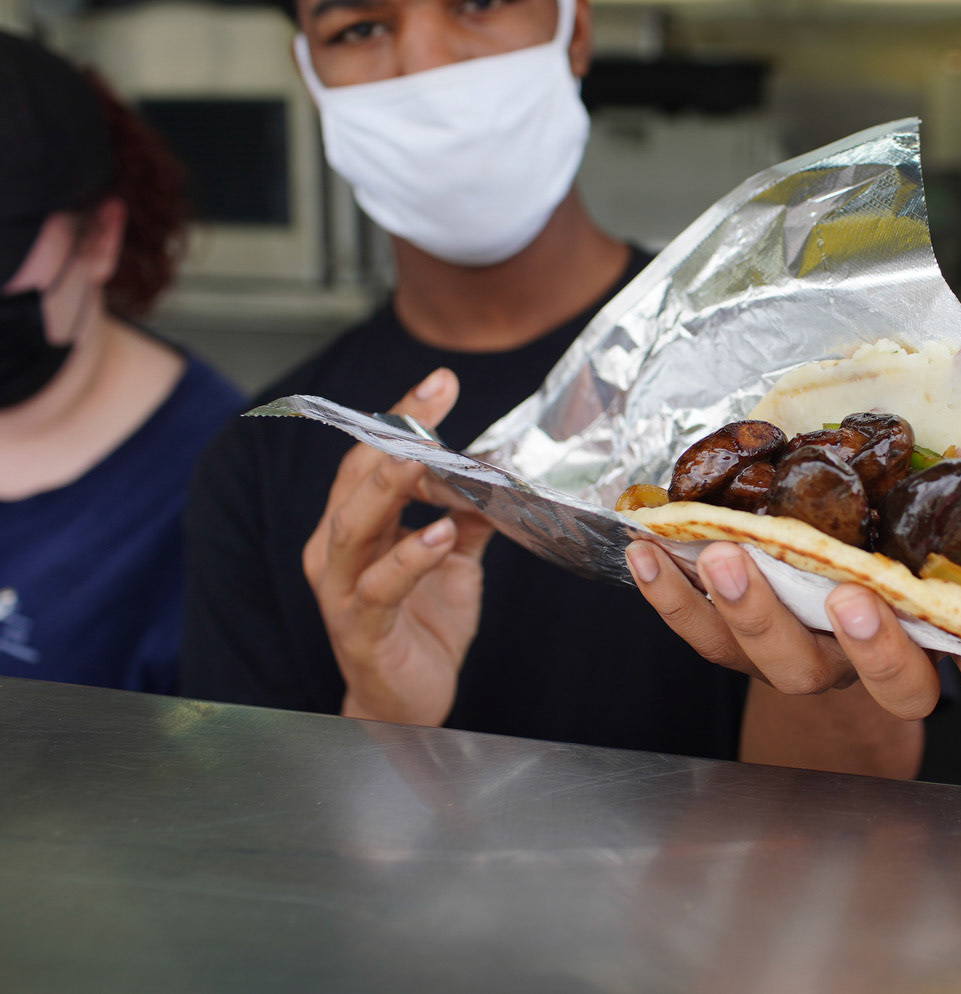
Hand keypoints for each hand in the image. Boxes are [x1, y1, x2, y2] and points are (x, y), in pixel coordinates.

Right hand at [302, 368, 495, 726]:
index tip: (441, 382)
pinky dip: (409, 557)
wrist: (406, 703)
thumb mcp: (452, 560)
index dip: (404, 419)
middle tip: (433, 402)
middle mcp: (338, 550)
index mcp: (357, 525)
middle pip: (357, 480)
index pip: (373, 457)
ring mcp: (344, 589)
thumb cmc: (422, 625)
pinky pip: (380, 587)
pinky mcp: (361, 629)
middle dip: (395, 436)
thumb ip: (465, 515)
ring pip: (354, 528)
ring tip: (421, 458)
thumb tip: (495, 473)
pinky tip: (438, 534)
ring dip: (388, 489)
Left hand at [624, 541, 960, 719]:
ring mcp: (775, 652)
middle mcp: (832, 664)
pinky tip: (649, 548)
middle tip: (840, 592)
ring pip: (753, 651)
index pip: (912, 680)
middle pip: (824, 668)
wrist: (831, 599)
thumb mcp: (942, 583)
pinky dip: (668, 590)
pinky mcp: (725, 638)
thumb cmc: (898, 573)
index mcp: (896, 654)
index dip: (915, 662)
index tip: (933, 641)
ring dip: (739, 605)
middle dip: (829, 634)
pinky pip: (693, 627)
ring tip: (723, 553)